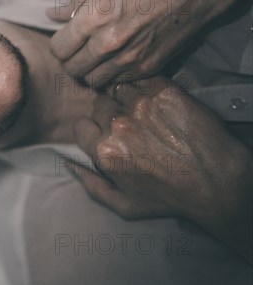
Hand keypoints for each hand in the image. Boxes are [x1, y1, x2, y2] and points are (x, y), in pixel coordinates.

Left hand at [48, 0, 252, 87]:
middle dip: (72, 60)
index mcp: (94, 17)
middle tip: (80, 50)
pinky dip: (113, 74)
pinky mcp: (147, 68)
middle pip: (72, 69)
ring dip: (91, 71)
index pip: (58, 49)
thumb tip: (51, 15)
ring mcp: (128, 59)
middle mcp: (108, 42)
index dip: (59, 45)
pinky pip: (117, 81)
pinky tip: (118, 58)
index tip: (67, 40)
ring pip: (93, 80)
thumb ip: (76, 3)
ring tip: (98, 56)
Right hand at [70, 77, 252, 261]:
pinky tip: (154, 102)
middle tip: (128, 126)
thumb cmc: (170, 197)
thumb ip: (90, 184)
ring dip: (124, 98)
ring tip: (141, 112)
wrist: (216, 180)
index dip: (92, 132)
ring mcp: (141, 105)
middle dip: (107, 114)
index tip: (105, 136)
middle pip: (98, 106)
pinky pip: (140, 79)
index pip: (80, 127)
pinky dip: (142, 87)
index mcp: (104, 151)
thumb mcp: (124, 204)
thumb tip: (67, 164)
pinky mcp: (163, 91)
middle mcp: (118, 125)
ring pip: (117, 90)